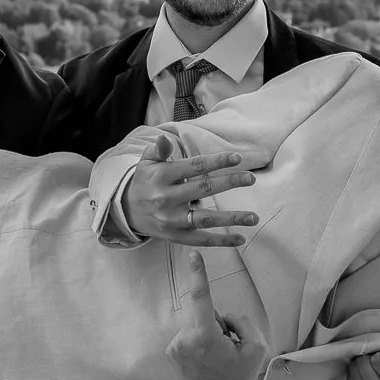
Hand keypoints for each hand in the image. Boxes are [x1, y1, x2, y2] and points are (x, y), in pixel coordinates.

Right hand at [120, 133, 258, 246]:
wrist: (126, 211)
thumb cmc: (144, 181)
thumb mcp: (146, 162)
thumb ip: (159, 150)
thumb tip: (165, 138)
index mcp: (161, 177)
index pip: (194, 167)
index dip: (217, 162)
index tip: (237, 159)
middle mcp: (166, 199)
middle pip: (203, 189)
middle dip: (230, 182)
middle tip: (251, 178)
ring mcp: (172, 220)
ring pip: (205, 219)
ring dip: (232, 218)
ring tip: (253, 217)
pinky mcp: (175, 236)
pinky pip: (201, 239)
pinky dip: (222, 241)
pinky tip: (240, 239)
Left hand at [165, 251, 268, 379]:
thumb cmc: (241, 377)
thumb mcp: (256, 346)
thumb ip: (241, 321)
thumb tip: (223, 317)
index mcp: (205, 337)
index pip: (201, 298)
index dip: (198, 274)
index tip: (192, 255)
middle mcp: (185, 340)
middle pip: (206, 315)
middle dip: (219, 325)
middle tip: (228, 351)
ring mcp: (175, 348)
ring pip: (198, 326)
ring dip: (209, 336)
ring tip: (217, 360)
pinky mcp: (171, 354)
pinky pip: (190, 337)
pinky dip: (199, 344)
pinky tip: (207, 363)